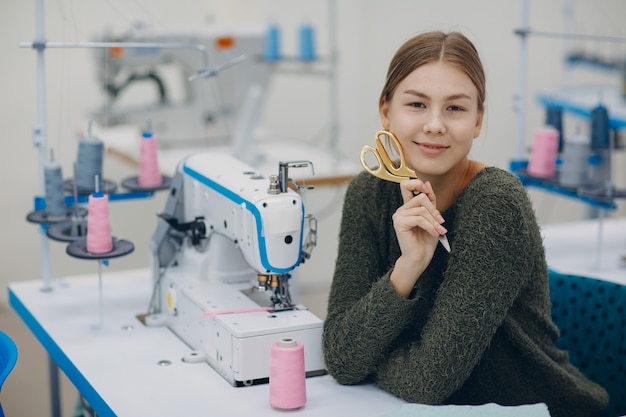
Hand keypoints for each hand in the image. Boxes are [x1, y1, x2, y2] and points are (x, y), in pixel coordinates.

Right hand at [390, 179, 446, 296]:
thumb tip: (427, 183)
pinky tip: (434, 234)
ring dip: (434, 221)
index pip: (406, 185)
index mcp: (407, 207)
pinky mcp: (399, 223)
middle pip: (420, 198)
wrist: (419, 258)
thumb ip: (430, 201)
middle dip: (434, 210)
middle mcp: (401, 210)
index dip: (417, 184)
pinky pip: (419, 219)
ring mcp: (398, 216)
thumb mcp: (432, 217)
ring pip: (422, 209)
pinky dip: (430, 227)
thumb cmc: (426, 240)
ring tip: (439, 231)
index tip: (428, 191)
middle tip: (441, 222)